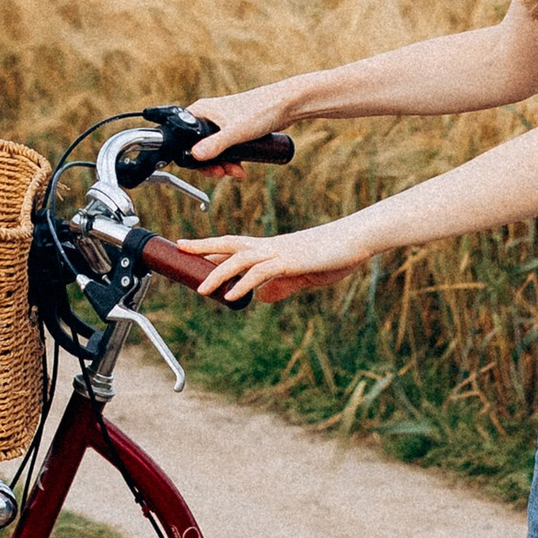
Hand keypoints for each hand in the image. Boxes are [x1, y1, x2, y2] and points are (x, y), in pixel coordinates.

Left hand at [176, 219, 368, 303]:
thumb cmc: (334, 255)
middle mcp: (271, 246)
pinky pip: (261, 272)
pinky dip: (243, 284)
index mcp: (273, 248)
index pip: (237, 247)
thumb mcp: (304, 275)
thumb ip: (282, 285)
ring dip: (218, 273)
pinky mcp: (290, 261)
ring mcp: (279, 252)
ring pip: (240, 259)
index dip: (214, 249)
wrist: (356, 239)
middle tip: (180, 248)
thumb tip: (260, 297)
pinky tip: (231, 296)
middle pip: (230, 243)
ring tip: (201, 289)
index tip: (193, 251)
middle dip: (204, 246)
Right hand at [184, 82, 303, 162]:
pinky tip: (240, 169)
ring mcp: (222, 123)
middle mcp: (209, 116)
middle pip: (199, 147)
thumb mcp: (235, 132)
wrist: (286, 105)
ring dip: (223, 165)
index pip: (184, 137)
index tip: (206, 168)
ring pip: (215, 150)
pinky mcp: (234, 129)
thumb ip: (215, 144)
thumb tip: (196, 156)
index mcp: (202, 111)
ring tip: (237, 172)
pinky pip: (227, 149)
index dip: (191, 156)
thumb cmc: (261, 111)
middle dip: (211, 164)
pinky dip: (231, 160)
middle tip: (223, 173)